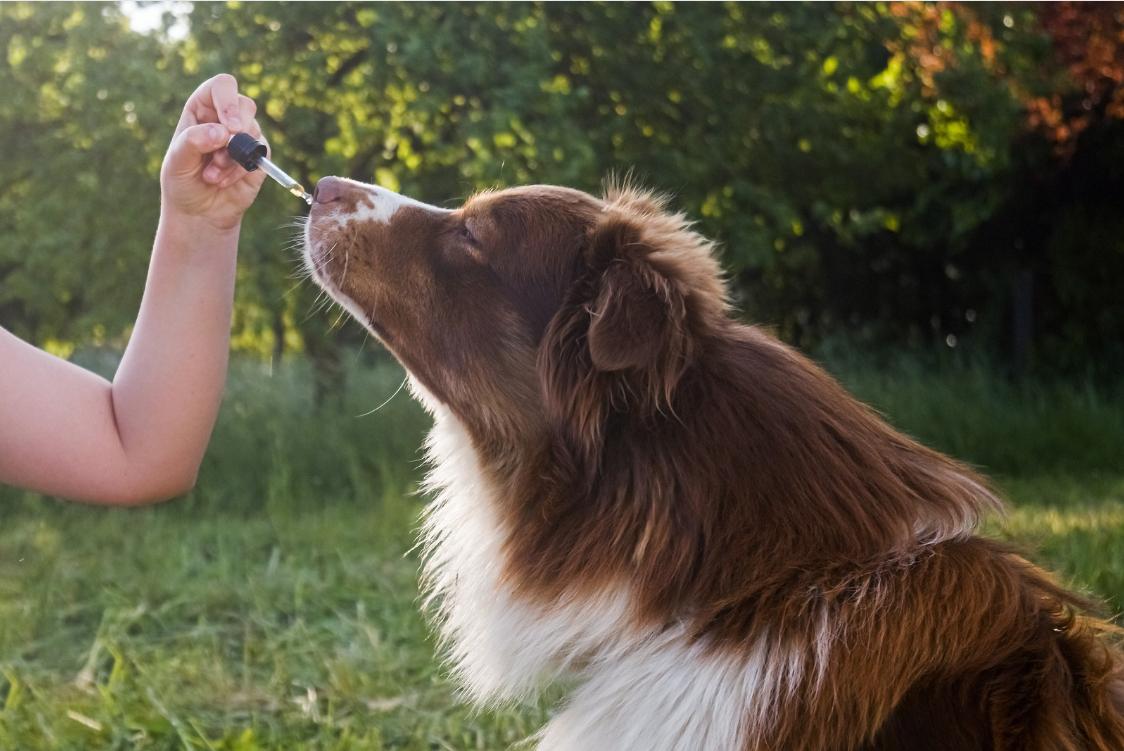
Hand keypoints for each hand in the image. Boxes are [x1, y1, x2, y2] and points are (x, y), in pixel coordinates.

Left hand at [160, 74, 267, 232]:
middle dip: (238, 128)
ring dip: (232, 157)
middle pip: (245, 105)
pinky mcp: (257, 158)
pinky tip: (223, 181)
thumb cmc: (182, 181)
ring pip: (253, 131)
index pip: (221, 87)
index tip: (230, 126)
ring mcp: (243, 138)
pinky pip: (259, 155)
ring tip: (212, 174)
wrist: (198, 212)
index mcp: (202, 109)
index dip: (228, 101)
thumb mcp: (177, 161)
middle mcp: (225, 119)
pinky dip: (240, 171)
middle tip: (224, 150)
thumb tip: (222, 131)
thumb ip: (194, 141)